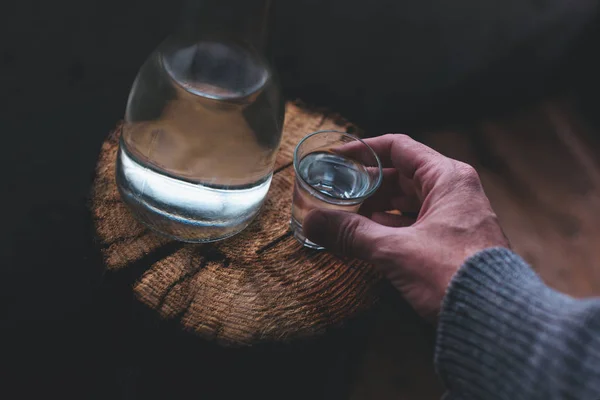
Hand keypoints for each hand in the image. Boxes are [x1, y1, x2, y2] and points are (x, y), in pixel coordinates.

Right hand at [303, 134, 509, 321]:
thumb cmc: (453, 274)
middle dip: (365, 184)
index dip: (363, 149)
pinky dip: (388, 227)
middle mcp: (453, 191)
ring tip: (342, 214)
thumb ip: (351, 233)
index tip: (336, 157)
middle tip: (333, 190)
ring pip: (405, 202)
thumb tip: (312, 222)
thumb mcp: (395, 250)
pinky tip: (365, 236)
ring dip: (374, 208)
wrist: (494, 318)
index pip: (398, 147)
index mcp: (446, 178)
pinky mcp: (450, 241)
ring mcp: (454, 217)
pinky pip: (412, 224)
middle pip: (400, 175)